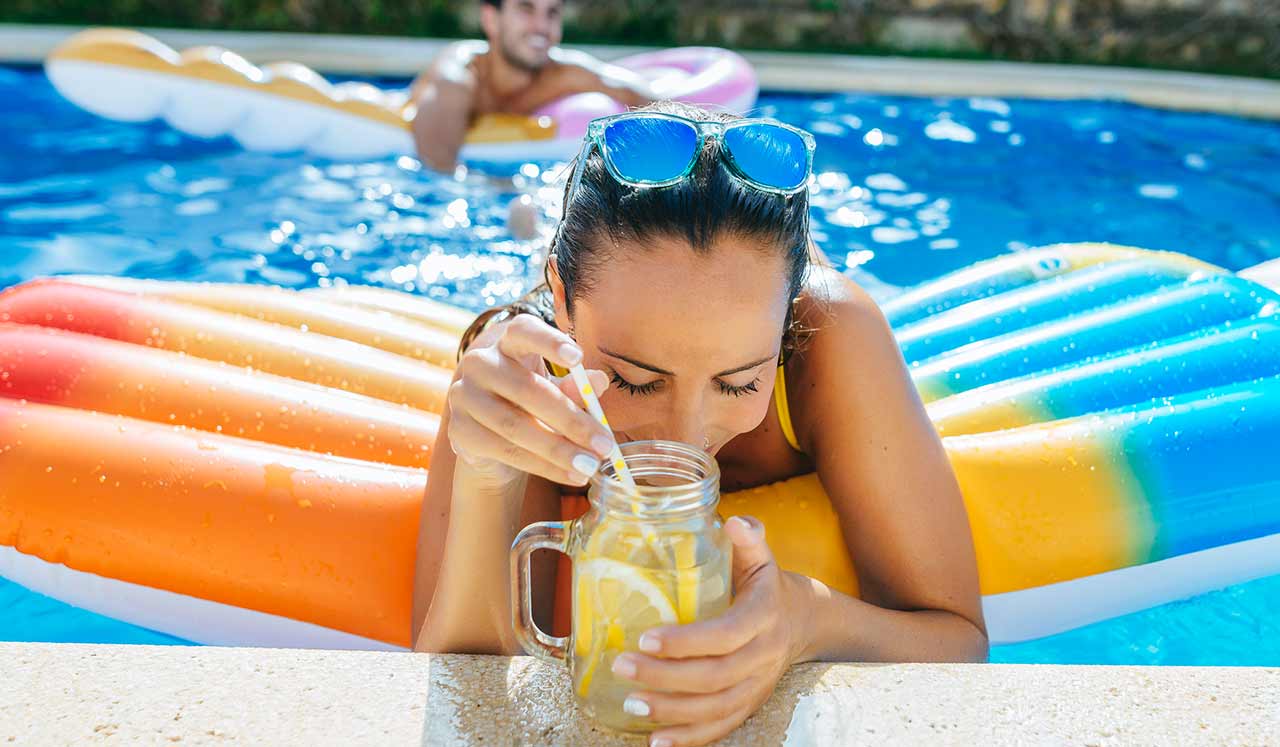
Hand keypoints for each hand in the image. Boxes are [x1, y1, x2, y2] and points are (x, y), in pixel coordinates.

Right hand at [447, 313, 613, 487]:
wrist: (493, 440)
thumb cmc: (531, 405)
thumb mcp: (556, 391)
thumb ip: (575, 387)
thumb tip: (599, 382)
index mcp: (507, 343)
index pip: (523, 330)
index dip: (549, 341)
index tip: (578, 357)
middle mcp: (480, 363)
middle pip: (526, 389)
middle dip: (571, 420)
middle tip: (605, 444)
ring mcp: (464, 396)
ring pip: (515, 426)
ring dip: (559, 450)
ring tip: (591, 465)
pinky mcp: (459, 430)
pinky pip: (505, 451)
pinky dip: (543, 466)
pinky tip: (570, 474)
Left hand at [609, 516, 806, 746]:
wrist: (804, 622)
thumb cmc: (766, 584)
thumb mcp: (762, 557)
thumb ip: (748, 539)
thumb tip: (735, 521)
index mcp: (763, 615)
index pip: (726, 634)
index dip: (686, 642)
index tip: (646, 638)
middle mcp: (763, 655)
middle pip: (715, 676)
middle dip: (666, 677)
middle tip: (623, 666)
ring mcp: (757, 684)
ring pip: (716, 707)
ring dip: (672, 710)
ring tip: (631, 702)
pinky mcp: (750, 704)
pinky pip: (721, 727)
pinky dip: (689, 738)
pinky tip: (656, 741)